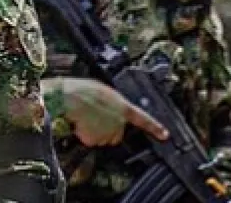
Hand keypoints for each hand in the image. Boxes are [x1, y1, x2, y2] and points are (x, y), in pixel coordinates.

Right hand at [43, 77, 169, 147]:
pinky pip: (91, 141)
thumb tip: (113, 111)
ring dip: (94, 131)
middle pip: (117, 133)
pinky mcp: (95, 139)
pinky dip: (85, 135)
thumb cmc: (79, 90)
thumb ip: (114, 103)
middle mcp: (118, 120)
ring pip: (103, 138)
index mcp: (122, 105)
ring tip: (84, 117)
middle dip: (107, 128)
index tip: (165, 135)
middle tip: (93, 116)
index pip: (142, 118)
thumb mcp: (102, 91)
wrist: (65, 96)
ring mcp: (107, 131)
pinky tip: (80, 123)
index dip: (154, 127)